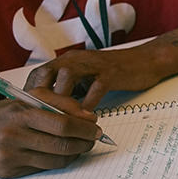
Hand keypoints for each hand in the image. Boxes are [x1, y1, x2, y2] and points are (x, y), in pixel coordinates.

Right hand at [0, 93, 100, 177]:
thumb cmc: (2, 114)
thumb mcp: (28, 99)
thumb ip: (60, 103)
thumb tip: (89, 117)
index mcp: (21, 115)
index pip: (63, 125)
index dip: (85, 129)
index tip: (96, 128)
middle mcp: (13, 137)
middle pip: (62, 145)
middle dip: (84, 143)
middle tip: (93, 139)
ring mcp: (10, 157)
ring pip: (55, 161)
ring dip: (75, 154)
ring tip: (80, 146)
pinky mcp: (8, 172)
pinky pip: (42, 169)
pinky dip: (57, 162)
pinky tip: (61, 154)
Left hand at [27, 48, 162, 108]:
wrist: (148, 61)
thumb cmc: (114, 72)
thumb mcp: (85, 77)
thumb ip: (69, 88)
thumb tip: (49, 110)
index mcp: (68, 60)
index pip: (38, 74)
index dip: (30, 93)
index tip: (29, 112)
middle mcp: (77, 59)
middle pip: (48, 73)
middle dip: (42, 96)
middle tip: (42, 117)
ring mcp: (95, 65)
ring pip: (68, 77)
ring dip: (63, 99)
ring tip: (63, 119)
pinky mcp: (112, 73)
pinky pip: (95, 87)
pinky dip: (89, 102)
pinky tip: (87, 116)